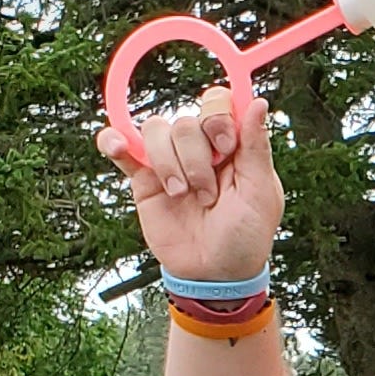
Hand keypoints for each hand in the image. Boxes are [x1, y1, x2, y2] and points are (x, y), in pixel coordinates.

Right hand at [97, 75, 285, 283]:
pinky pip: (120, 147)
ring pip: (156, 131)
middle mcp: (200, 147)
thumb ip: (256, 147)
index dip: (217, 118)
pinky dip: (113, 141)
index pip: (217, 103)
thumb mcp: (261, 193)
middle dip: (196, 158)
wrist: (214, 273)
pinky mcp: (144, 178)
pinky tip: (118, 147)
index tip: (225, 148)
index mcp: (232, 145)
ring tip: (181, 195)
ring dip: (169, 164)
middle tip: (209, 193)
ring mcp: (170, 160)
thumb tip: (259, 102)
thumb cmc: (245, 236)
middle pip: (185, 121)